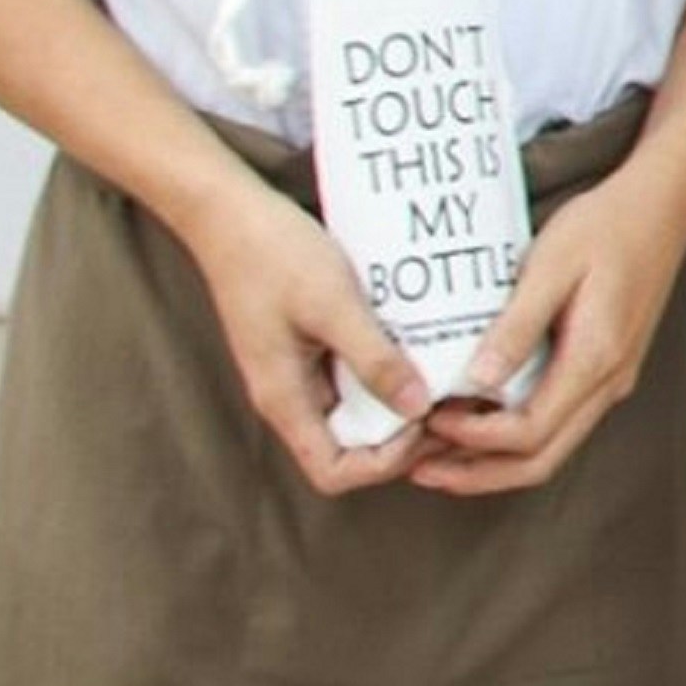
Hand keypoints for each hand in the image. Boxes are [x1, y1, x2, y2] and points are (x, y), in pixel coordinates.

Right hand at [174, 182, 433, 496]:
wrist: (231, 214)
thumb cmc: (276, 255)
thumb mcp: (333, 305)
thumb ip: (373, 358)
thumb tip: (418, 409)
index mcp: (285, 400)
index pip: (334, 472)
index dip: (385, 461)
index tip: (424, 419)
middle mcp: (290, 397)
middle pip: (351, 450)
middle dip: (404, 437)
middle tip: (453, 400)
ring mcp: (298, 373)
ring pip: (357, 413)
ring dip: (399, 403)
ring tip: (446, 375)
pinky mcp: (309, 348)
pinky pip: (353, 378)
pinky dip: (387, 372)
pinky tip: (423, 346)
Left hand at [404, 158, 685, 497]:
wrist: (662, 206)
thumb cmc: (606, 226)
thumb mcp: (552, 265)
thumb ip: (516, 327)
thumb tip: (475, 381)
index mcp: (595, 357)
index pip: (529, 431)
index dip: (473, 439)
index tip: (430, 420)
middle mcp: (609, 381)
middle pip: (541, 460)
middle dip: (477, 475)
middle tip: (420, 470)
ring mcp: (612, 380)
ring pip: (551, 448)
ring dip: (493, 462)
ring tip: (439, 455)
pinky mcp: (606, 370)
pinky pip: (559, 424)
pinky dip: (514, 438)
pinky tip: (479, 420)